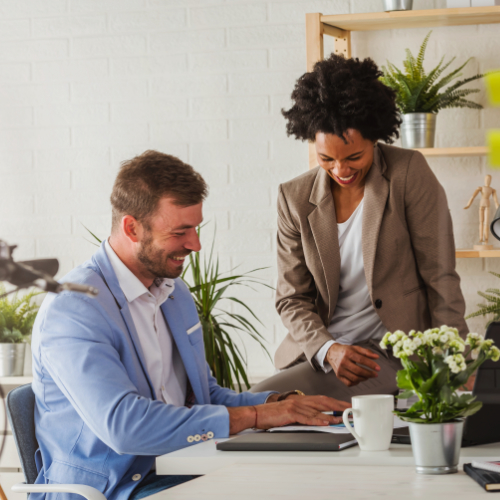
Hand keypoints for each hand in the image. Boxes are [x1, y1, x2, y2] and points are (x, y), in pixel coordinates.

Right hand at [227, 395, 349, 433]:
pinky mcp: (290, 413)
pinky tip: (326, 422)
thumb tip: (321, 419)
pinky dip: (318, 420)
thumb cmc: (274, 415)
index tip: (348, 406)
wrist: (257, 414)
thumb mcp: (291, 412)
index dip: (337, 402)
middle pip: (324, 402)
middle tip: (352, 409)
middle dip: (339, 405)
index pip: (323, 399)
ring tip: (344, 418)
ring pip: (318, 410)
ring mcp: (295, 406)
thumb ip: (304, 413)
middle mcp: (300, 400)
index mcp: (302, 399)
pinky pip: (306, 418)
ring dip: (332, 414)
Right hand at [326, 344, 379, 386]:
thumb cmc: (345, 351)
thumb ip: (366, 352)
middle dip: (369, 374)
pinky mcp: (338, 376)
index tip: (378, 368)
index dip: (371, 365)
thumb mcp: (355, 348)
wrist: (332, 353)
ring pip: (354, 378)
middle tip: (375, 374)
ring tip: (368, 376)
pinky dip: (356, 382)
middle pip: (358, 371)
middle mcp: (343, 362)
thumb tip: (376, 357)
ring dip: (364, 378)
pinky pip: (349, 383)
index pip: (361, 360)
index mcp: (348, 353)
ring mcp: (340, 370)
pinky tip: (359, 379)